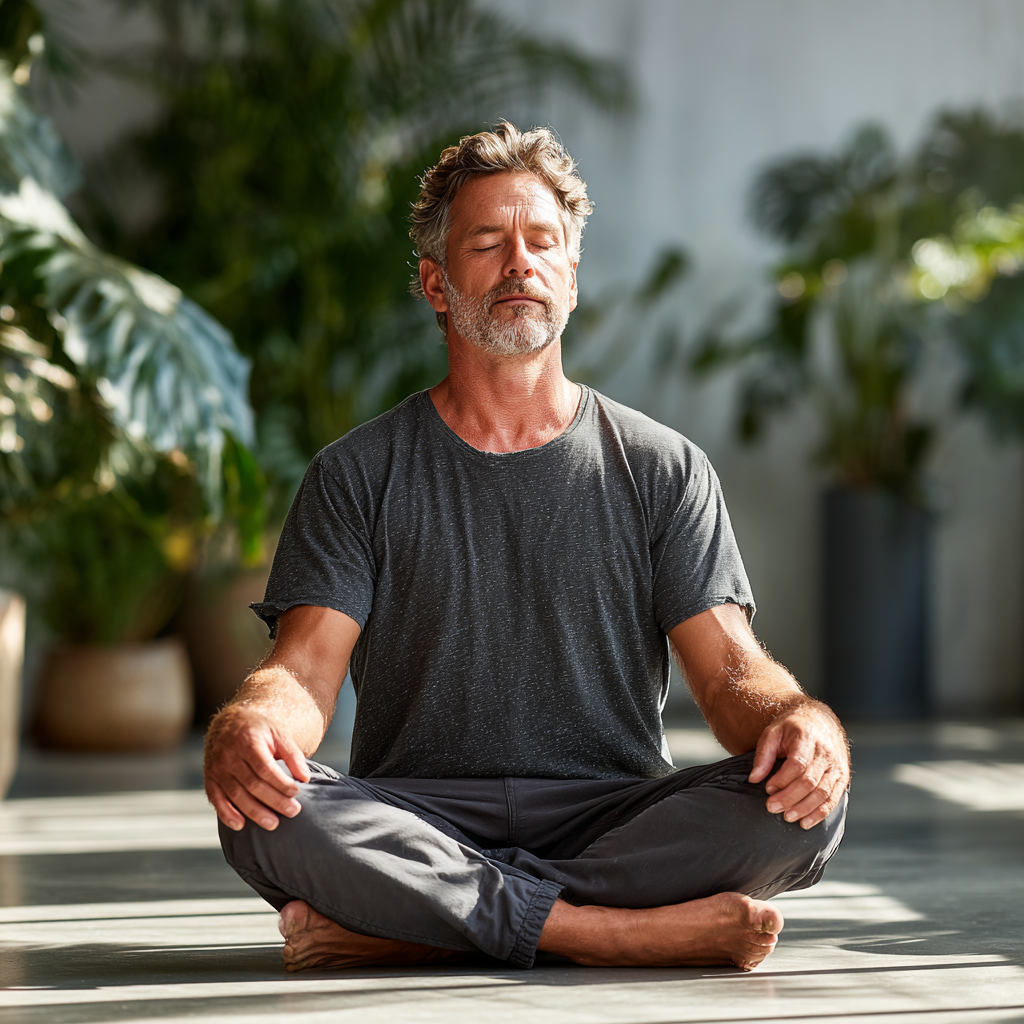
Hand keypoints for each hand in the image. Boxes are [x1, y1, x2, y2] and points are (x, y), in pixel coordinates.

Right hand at [204, 705, 311, 830]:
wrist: (229, 722)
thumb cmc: (259, 730)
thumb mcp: (279, 734)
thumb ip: (292, 754)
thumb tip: (305, 778)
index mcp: (248, 741)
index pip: (265, 768)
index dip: (281, 783)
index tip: (296, 793)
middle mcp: (229, 755)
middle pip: (252, 784)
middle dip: (274, 801)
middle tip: (292, 812)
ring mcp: (217, 768)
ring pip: (236, 795)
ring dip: (254, 812)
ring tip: (273, 824)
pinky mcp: (210, 779)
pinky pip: (216, 799)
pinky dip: (227, 814)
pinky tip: (240, 826)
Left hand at [748, 702, 848, 828]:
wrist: (818, 720)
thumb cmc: (792, 728)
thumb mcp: (772, 733)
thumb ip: (763, 756)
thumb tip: (754, 778)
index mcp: (807, 738)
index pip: (797, 765)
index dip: (782, 780)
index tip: (768, 789)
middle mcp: (825, 753)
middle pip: (810, 782)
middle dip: (790, 798)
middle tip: (772, 807)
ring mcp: (836, 766)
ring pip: (823, 793)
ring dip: (804, 809)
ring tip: (787, 817)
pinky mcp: (842, 777)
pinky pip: (833, 799)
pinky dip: (820, 813)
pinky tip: (806, 822)